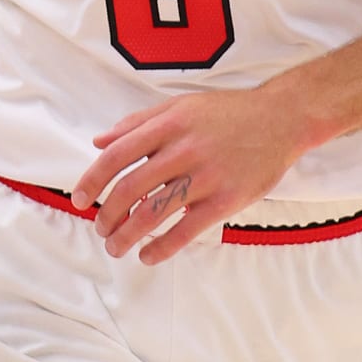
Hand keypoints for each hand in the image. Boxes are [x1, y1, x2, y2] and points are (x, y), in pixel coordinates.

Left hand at [71, 80, 319, 262]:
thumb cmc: (228, 113)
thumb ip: (138, 123)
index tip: (79, 200)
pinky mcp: (227, 200)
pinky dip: (162, 247)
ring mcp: (207, 176)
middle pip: (131, 188)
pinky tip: (148, 255)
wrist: (282, 119)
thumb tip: (99, 142)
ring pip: (155, 212)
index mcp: (169, 124)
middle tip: (100, 229)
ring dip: (127, 235)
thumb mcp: (180, 105)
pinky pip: (187, 230)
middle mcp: (185, 149)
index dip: (93, 180)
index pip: (118, 155)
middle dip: (107, 214)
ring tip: (116, 247)